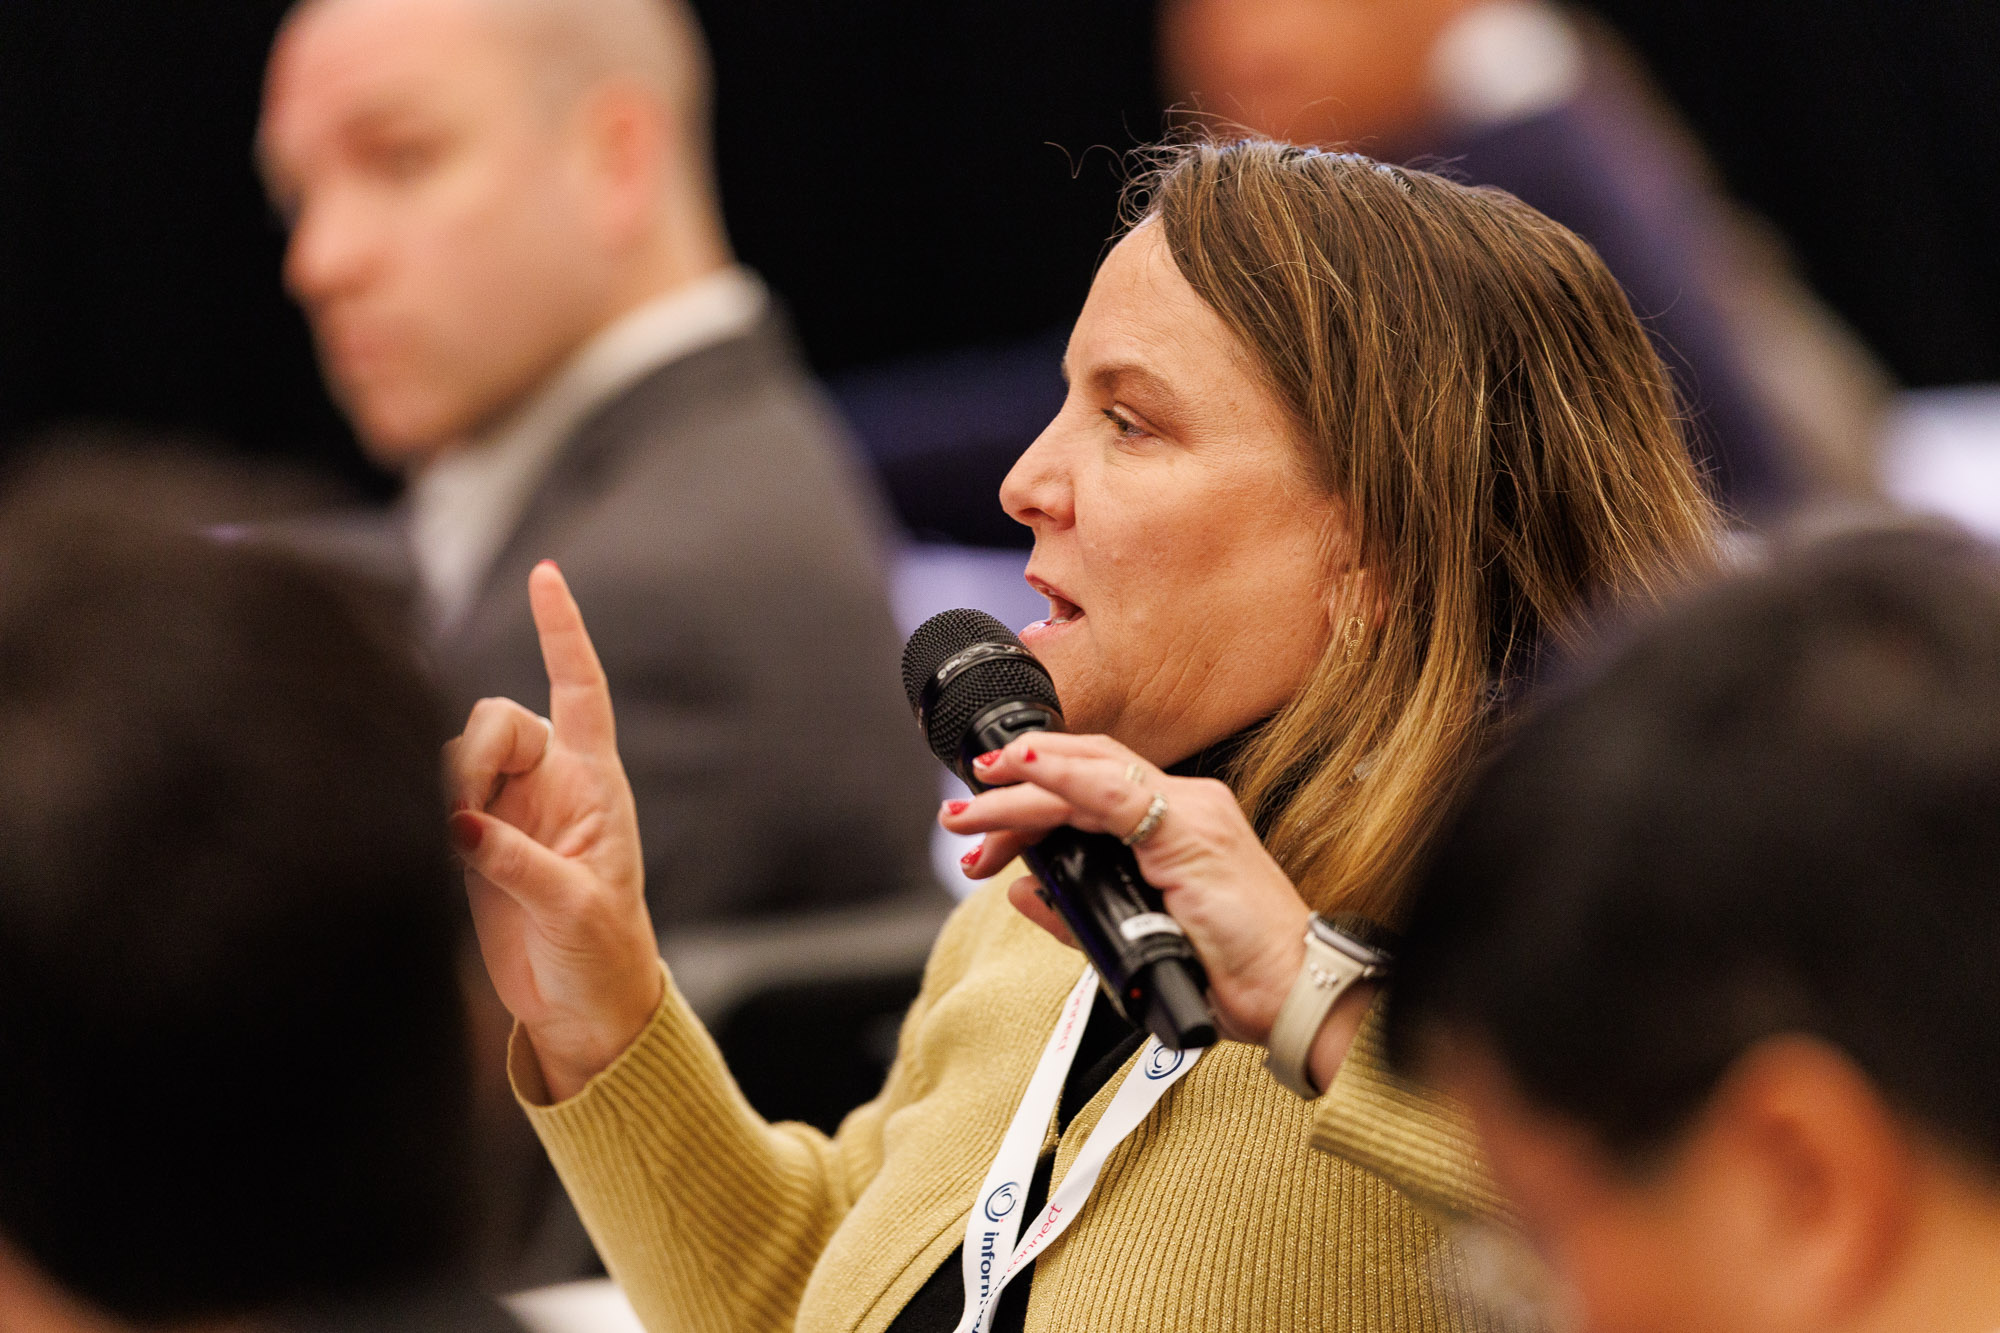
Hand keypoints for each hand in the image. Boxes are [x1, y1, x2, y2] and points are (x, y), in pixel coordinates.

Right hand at [444, 561, 662, 1101]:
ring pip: (457, 756)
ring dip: (446, 785)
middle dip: (475, 751)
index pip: (580, 687)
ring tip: (455, 847)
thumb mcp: (575, 909)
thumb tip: (456, 823)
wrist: (584, 1008)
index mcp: (596, 784)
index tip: (545, 574)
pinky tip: (428, 844)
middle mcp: (552, 785)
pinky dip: (422, 808)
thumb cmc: (601, 956)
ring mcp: (508, 811)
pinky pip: (433, 796)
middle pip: (498, 720)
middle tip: (462, 814)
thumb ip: (517, 862)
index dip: (563, 630)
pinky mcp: (471, 844)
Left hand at [941, 733, 1374, 1086]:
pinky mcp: (1192, 832)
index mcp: (1177, 825)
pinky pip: (1115, 791)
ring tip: (970, 812)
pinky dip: (1062, 776)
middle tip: (960, 820)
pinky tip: (1022, 772)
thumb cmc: (1234, 973)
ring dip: (1019, 790)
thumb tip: (1024, 891)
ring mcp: (1192, 813)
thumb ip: (1078, 916)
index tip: (985, 832)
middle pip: (1082, 774)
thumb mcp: (1137, 941)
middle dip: (1012, 793)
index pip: (1090, 790)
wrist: (1295, 996)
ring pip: (1088, 776)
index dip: (1030, 800)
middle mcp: (1187, 806)